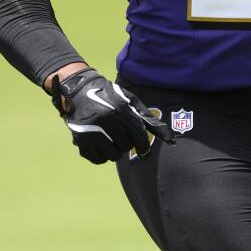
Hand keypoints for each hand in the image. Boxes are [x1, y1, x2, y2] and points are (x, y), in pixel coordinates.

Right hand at [49, 69, 175, 163]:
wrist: (79, 91)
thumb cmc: (110, 96)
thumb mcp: (130, 101)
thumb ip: (148, 118)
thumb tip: (171, 139)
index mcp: (119, 110)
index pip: (138, 135)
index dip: (143, 145)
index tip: (144, 150)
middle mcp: (105, 122)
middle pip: (125, 146)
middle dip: (127, 143)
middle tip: (121, 135)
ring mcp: (90, 132)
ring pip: (113, 156)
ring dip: (115, 150)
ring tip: (111, 139)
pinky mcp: (80, 141)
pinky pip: (99, 159)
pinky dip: (103, 155)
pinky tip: (101, 144)